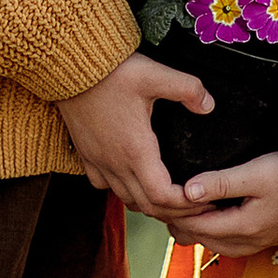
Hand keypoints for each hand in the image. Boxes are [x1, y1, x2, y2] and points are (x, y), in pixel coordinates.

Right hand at [59, 51, 212, 216]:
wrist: (68, 66)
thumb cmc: (111, 72)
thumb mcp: (155, 74)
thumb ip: (188, 89)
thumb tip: (209, 106)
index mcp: (136, 150)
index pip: (162, 196)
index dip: (186, 203)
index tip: (203, 196)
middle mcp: (115, 163)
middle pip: (147, 206)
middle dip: (176, 211)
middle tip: (198, 205)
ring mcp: (98, 162)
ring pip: (126, 199)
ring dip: (151, 205)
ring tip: (173, 198)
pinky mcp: (86, 155)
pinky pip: (105, 187)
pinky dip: (124, 192)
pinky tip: (136, 181)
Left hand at [165, 150, 277, 255]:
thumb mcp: (253, 174)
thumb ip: (220, 182)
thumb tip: (187, 191)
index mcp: (243, 227)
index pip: (197, 227)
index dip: (175, 215)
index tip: (159, 201)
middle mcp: (250, 241)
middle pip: (204, 241)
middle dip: (184, 226)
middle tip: (165, 209)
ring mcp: (261, 242)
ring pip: (219, 246)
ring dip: (200, 232)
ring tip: (184, 215)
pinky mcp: (270, 236)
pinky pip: (234, 244)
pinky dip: (217, 234)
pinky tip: (214, 221)